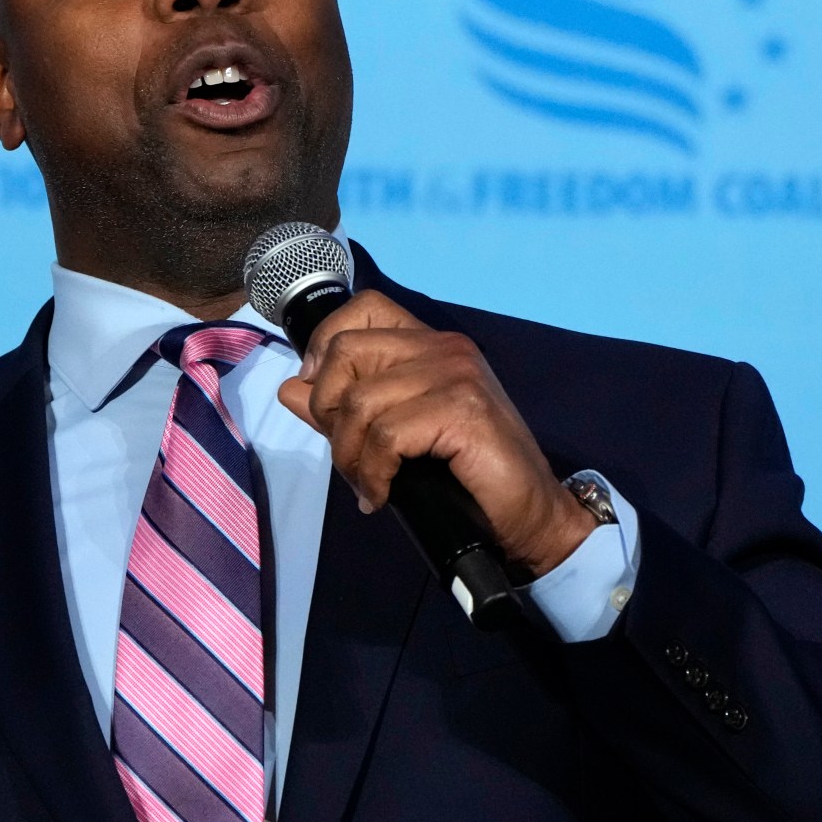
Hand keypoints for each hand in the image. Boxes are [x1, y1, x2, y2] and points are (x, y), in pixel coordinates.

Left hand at [277, 291, 595, 579]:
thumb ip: (344, 409)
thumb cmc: (467, 476)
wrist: (531, 513)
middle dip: (329, 412)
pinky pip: (386, 436)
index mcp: (432, 344)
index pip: (363, 308)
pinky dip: (373, 473)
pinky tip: (381, 496)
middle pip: (347, 352)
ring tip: (366, 485)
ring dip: (350, 456)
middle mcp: (445, 347)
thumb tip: (290, 387)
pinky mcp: (462, 410)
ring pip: (360, 401)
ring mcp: (456, 375)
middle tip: (349, 457)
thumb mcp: (396, 436)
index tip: (324, 398)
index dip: (326, 345)